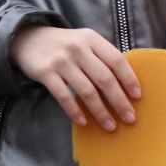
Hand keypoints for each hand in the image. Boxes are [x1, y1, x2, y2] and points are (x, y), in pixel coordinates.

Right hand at [10, 25, 140, 131]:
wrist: (28, 39)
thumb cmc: (65, 45)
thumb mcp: (84, 41)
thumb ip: (101, 56)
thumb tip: (126, 84)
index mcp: (91, 39)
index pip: (116, 60)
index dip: (129, 79)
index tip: (138, 97)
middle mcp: (77, 48)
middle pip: (104, 78)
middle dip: (119, 101)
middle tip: (130, 118)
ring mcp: (61, 60)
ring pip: (86, 90)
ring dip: (100, 111)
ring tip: (111, 125)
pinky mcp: (45, 72)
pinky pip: (63, 96)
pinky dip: (75, 111)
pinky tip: (84, 122)